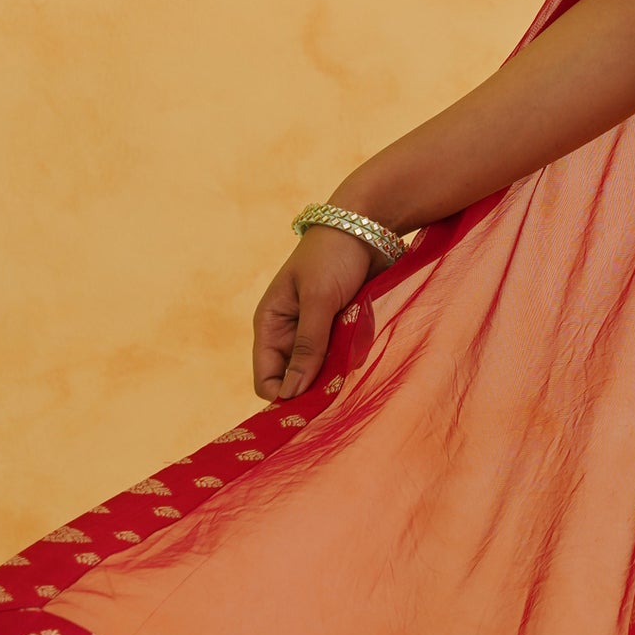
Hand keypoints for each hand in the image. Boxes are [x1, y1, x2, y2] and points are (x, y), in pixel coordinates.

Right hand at [252, 225, 375, 403]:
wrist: (368, 225)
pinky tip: (364, 353)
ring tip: (353, 363)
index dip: (283, 396)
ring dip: (336, 374)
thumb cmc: (334, 255)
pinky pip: (343, 357)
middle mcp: (291, 333)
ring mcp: (317, 332)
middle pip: (295, 380)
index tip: (309, 409)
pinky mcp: (342, 328)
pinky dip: (352, 359)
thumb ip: (308, 346)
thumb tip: (291, 393)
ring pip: (321, 372)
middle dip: (314, 388)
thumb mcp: (319, 300)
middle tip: (339, 391)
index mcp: (271, 324)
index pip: (265, 378)